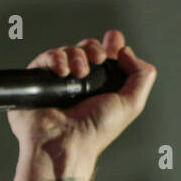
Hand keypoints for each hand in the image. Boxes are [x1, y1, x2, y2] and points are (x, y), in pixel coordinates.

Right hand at [8, 29, 156, 159]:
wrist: (66, 140)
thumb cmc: (97, 130)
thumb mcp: (131, 104)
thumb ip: (140, 76)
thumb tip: (126, 51)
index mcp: (104, 88)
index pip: (108, 57)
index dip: (112, 45)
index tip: (114, 40)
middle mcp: (83, 83)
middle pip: (88, 49)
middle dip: (95, 49)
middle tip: (98, 60)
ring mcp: (61, 81)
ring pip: (68, 50)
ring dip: (77, 55)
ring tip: (80, 73)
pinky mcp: (40, 79)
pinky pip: (47, 57)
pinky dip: (56, 59)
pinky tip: (62, 71)